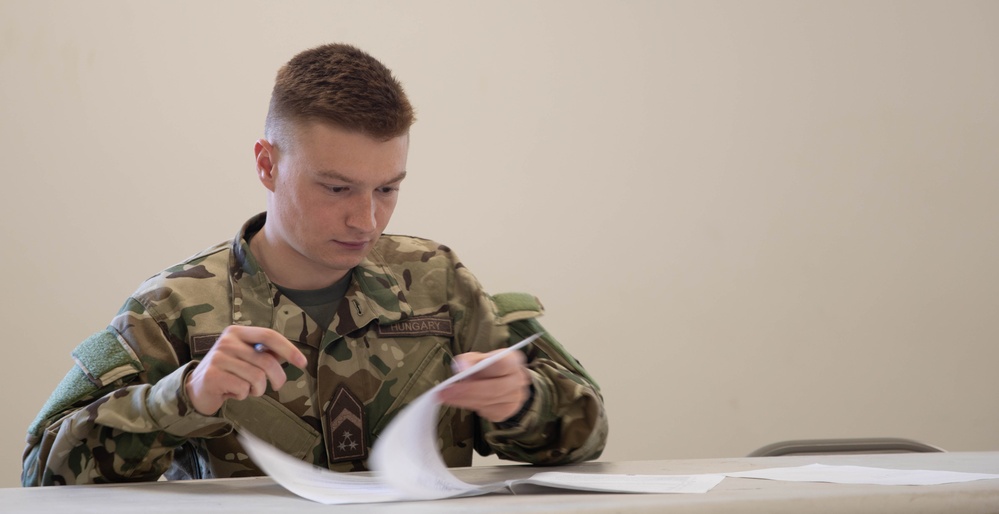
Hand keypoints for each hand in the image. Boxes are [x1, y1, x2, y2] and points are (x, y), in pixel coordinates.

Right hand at [184, 325, 307, 414]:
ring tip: (247, 389)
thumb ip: (266, 354)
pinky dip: (243, 395)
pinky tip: (232, 392)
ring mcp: (218, 358)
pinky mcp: (213, 376)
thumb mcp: (246, 358)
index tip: (303, 363)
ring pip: (257, 377)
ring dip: (258, 389)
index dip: (289, 349)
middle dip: (277, 378)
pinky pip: (243, 388)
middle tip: (276, 386)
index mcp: (237, 332)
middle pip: (266, 361)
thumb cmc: (229, 372)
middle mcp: (226, 341)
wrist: (196, 389)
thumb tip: (291, 355)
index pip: (269, 336)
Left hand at [437, 349, 531, 422]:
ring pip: (488, 402)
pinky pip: (487, 412)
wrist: (503, 382)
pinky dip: (473, 406)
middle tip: (444, 393)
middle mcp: (518, 380)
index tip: (460, 369)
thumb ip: (469, 360)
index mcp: (512, 360)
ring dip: (465, 400)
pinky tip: (465, 401)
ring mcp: (515, 398)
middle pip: (494, 388)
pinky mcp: (507, 412)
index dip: (481, 367)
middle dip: (467, 392)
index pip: (502, 363)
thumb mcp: (479, 358)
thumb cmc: (488, 368)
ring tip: (447, 397)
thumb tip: (460, 367)